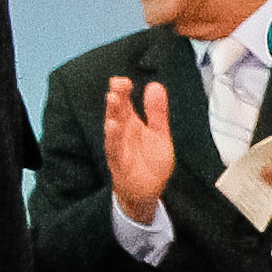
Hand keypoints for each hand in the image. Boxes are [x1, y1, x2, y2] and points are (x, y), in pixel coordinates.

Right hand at [103, 75, 175, 225]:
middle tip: (117, 83)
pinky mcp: (120, 164)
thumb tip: (154, 85)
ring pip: (113, 129)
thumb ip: (157, 111)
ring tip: (113, 98)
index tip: (121, 79)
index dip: (123, 91)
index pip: (125, 104)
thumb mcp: (159, 133)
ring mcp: (119, 149)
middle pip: (118, 113)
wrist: (147, 191)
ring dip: (112, 114)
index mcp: (132, 125)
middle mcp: (123, 134)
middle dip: (117, 98)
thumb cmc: (150, 161)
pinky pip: (114, 149)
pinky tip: (112, 125)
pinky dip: (113, 137)